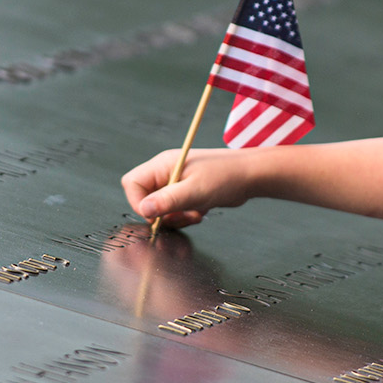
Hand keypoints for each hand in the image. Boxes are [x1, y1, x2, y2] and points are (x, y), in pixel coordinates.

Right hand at [121, 147, 258, 229]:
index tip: (156, 215)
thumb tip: (144, 210)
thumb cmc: (226, 176)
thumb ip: (168, 201)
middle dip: (160, 213)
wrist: (250, 175)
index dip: (139, 203)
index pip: (132, 183)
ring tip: (193, 214)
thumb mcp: (195, 191)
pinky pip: (173, 210)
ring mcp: (175, 182)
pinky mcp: (185, 192)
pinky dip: (184, 216)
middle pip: (144, 197)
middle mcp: (166, 172)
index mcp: (163, 165)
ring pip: (160, 207)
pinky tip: (199, 212)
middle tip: (179, 216)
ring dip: (174, 217)